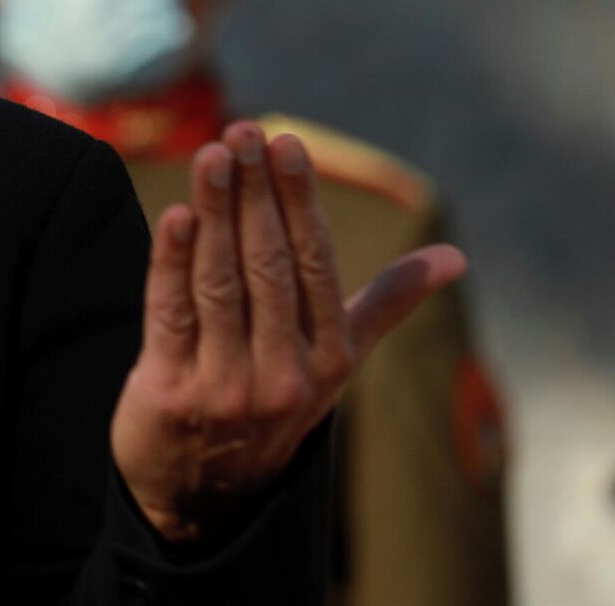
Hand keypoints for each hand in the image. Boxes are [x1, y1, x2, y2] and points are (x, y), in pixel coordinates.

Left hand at [109, 120, 466, 541]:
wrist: (203, 495)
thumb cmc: (273, 403)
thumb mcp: (337, 362)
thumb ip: (386, 304)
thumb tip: (455, 259)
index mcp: (329, 358)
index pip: (315, 264)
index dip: (299, 200)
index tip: (286, 141)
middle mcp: (285, 373)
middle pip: (269, 266)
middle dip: (256, 194)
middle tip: (242, 131)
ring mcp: (227, 385)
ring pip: (220, 283)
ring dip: (215, 213)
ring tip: (210, 154)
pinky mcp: (170, 391)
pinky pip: (171, 315)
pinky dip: (171, 263)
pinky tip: (174, 217)